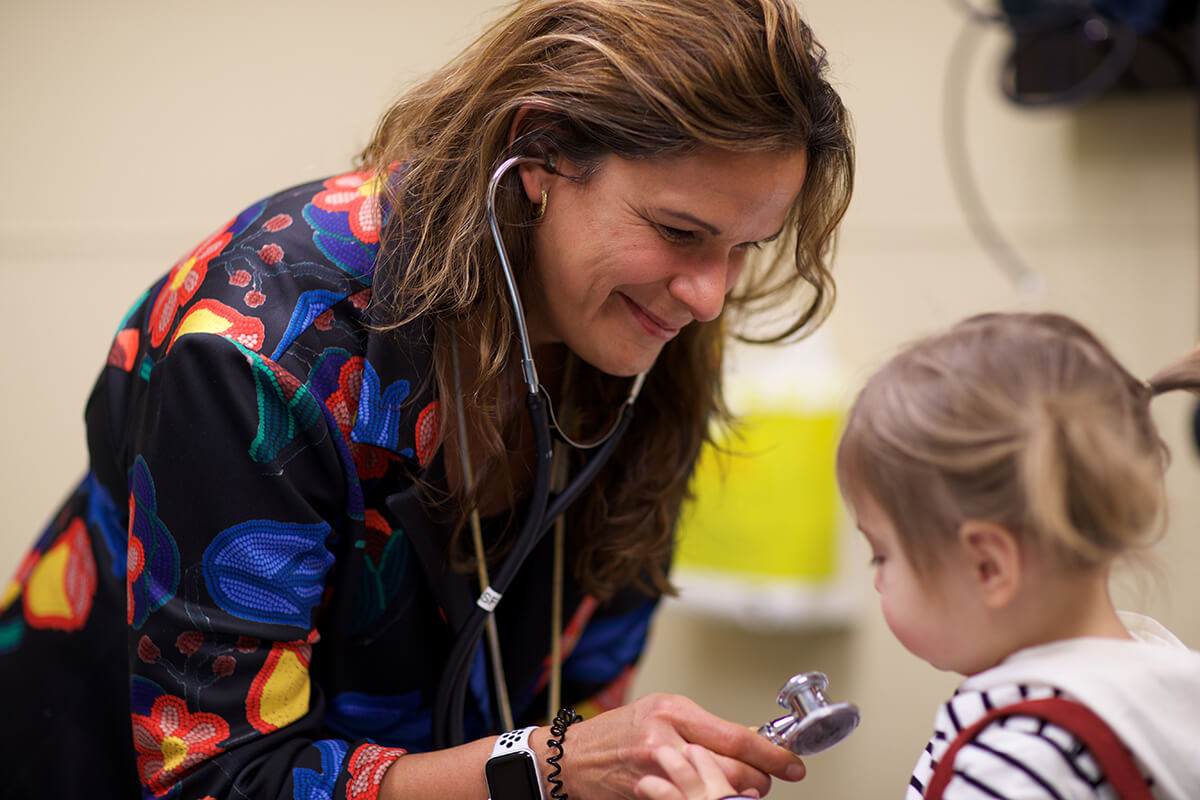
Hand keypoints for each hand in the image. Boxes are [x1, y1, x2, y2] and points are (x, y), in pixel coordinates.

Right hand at [553, 693, 804, 799]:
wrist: (572, 758)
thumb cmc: (617, 731)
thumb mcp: (661, 710)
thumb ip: (702, 726)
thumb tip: (747, 743)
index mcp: (673, 712)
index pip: (736, 738)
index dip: (771, 755)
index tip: (793, 764)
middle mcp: (665, 741)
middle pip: (734, 772)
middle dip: (759, 780)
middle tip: (766, 779)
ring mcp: (657, 774)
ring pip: (718, 794)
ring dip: (737, 796)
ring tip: (739, 790)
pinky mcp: (649, 796)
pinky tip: (710, 797)